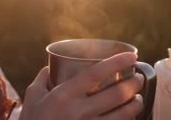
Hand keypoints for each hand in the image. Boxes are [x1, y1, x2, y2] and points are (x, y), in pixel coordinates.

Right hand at [19, 52, 143, 119]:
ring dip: (137, 104)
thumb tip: (52, 66)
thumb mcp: (33, 97)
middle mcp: (79, 112)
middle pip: (117, 94)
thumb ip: (43, 78)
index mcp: (64, 96)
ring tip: (138, 98)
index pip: (96, 73)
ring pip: (125, 115)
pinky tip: (129, 117)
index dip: (117, 62)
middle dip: (134, 83)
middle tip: (138, 78)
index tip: (132, 56)